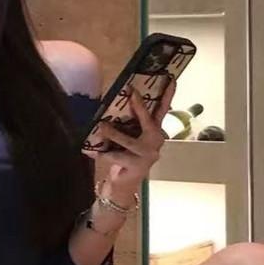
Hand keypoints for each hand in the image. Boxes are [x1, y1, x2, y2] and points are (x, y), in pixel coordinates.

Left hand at [82, 77, 176, 198]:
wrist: (124, 185)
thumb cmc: (125, 157)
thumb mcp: (130, 137)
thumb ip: (131, 124)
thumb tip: (122, 102)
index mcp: (155, 132)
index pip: (161, 111)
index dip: (167, 95)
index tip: (171, 79)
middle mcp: (156, 142)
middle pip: (148, 121)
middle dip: (139, 106)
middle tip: (131, 93)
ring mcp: (148, 155)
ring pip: (128, 141)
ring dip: (113, 133)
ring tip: (101, 126)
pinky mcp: (137, 166)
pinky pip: (116, 156)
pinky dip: (103, 154)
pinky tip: (92, 153)